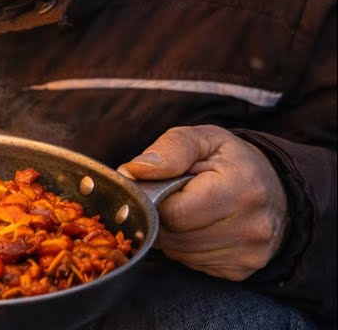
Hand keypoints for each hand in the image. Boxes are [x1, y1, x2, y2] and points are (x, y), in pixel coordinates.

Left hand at [118, 125, 287, 280]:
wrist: (276, 191)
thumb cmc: (232, 162)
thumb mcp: (204, 139)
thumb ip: (169, 149)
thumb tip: (133, 171)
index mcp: (242, 189)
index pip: (173, 211)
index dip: (156, 197)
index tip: (159, 185)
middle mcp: (251, 228)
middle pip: (173, 235)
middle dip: (162, 214)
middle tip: (173, 196)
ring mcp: (248, 254)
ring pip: (178, 251)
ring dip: (172, 232)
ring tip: (188, 209)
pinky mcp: (240, 271)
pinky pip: (191, 263)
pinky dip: (186, 246)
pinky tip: (198, 227)